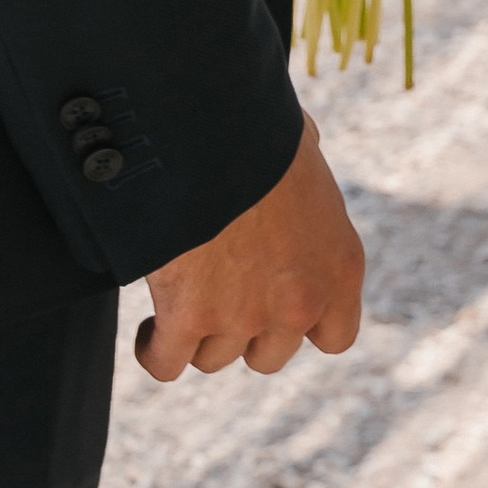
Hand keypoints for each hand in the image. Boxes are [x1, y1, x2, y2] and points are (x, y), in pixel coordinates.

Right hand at [134, 115, 365, 379]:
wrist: (217, 123)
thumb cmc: (261, 128)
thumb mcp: (306, 158)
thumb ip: (305, 189)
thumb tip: (296, 166)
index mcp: (339, 266)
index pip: (335, 337)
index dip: (303, 325)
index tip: (277, 303)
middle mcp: (299, 302)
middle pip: (268, 355)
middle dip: (244, 329)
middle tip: (221, 292)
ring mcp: (245, 314)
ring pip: (214, 358)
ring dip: (197, 335)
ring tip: (180, 299)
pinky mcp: (190, 316)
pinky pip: (167, 363)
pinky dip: (154, 350)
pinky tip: (149, 329)